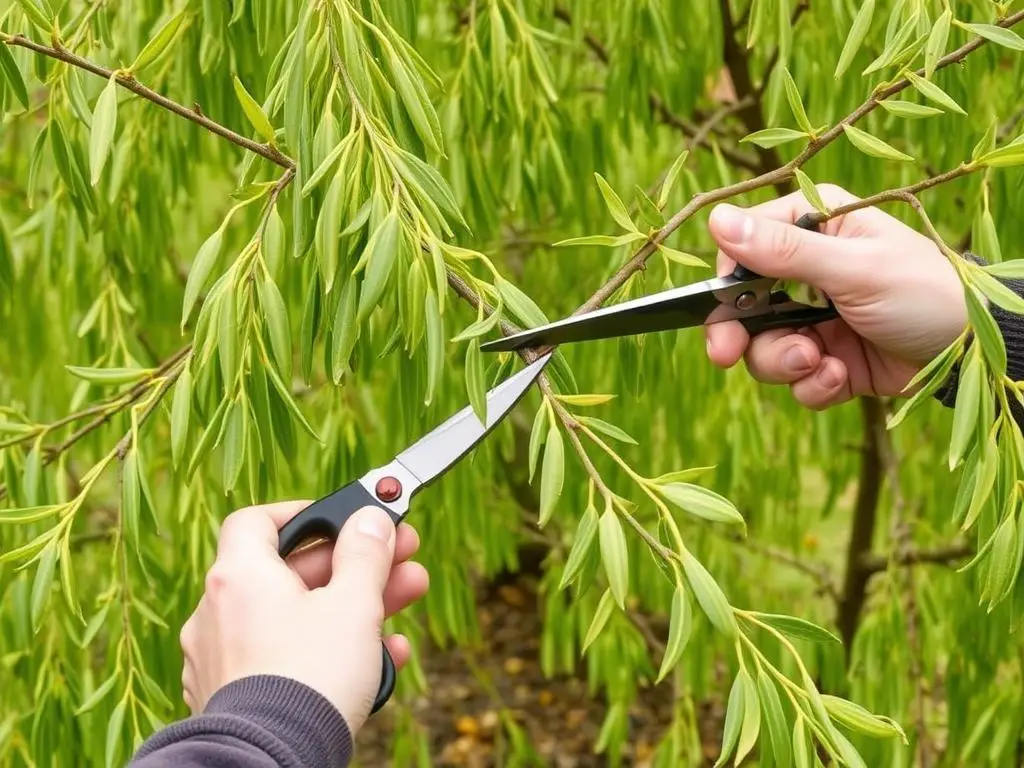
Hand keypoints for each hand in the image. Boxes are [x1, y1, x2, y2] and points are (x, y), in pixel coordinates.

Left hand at [179, 501, 428, 734]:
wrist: (275, 762)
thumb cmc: (312, 676)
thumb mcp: (353, 604)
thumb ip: (364, 554)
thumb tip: (370, 518)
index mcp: (239, 576)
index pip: (259, 521)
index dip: (304, 515)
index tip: (345, 521)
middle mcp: (218, 613)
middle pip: (292, 574)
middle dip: (355, 569)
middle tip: (402, 566)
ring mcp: (221, 659)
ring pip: (295, 620)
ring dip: (350, 612)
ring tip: (401, 616)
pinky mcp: (233, 698)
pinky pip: (285, 661)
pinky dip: (326, 654)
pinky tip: (377, 663)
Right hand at [704, 184, 967, 408]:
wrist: (977, 355)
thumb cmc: (925, 292)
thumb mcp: (853, 268)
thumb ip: (783, 250)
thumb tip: (716, 219)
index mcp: (817, 226)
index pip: (746, 244)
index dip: (728, 277)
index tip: (723, 305)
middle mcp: (810, 270)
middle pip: (743, 305)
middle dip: (741, 334)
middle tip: (727, 354)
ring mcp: (817, 318)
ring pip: (763, 347)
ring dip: (785, 362)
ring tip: (820, 363)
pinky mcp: (829, 359)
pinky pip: (795, 378)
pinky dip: (813, 384)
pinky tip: (842, 377)